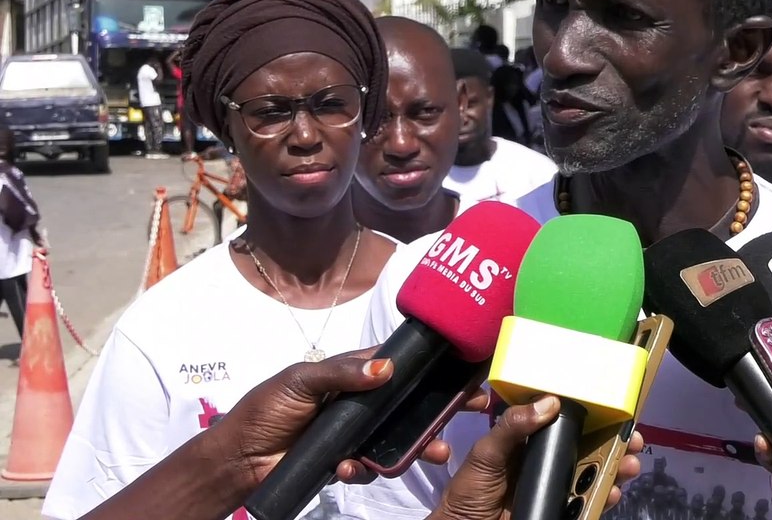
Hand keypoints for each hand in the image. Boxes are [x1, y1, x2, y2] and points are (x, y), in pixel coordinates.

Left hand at [203, 350, 489, 490]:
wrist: (238, 460)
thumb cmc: (265, 410)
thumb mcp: (300, 381)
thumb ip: (342, 373)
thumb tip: (386, 368)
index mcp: (350, 373)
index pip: (396, 365)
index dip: (428, 368)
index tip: (461, 370)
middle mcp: (359, 402)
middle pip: (407, 403)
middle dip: (438, 409)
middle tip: (472, 410)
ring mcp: (354, 433)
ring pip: (396, 438)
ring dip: (417, 446)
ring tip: (436, 453)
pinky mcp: (346, 461)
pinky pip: (370, 466)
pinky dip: (366, 469)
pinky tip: (349, 468)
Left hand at [434, 395, 645, 519]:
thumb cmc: (471, 490)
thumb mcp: (486, 453)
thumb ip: (512, 426)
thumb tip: (550, 403)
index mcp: (533, 441)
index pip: (568, 423)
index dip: (594, 415)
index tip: (616, 409)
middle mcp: (550, 461)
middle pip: (591, 447)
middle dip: (616, 442)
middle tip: (634, 440)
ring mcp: (558, 486)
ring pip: (595, 473)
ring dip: (617, 468)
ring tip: (629, 465)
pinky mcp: (561, 510)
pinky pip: (588, 502)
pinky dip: (604, 497)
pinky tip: (612, 492)